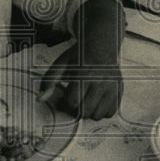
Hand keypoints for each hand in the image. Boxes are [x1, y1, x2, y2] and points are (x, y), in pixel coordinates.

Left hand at [38, 0, 122, 118]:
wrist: (101, 45)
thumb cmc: (79, 56)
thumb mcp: (61, 64)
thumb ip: (49, 82)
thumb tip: (40, 99)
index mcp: (84, 74)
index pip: (72, 102)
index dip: (65, 103)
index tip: (64, 98)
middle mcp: (100, 82)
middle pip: (85, 111)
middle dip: (76, 109)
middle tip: (74, 100)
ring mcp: (112, 88)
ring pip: (97, 115)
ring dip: (88, 112)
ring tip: (85, 101)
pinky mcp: (119, 91)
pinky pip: (110, 113)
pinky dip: (102, 111)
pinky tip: (96, 101)